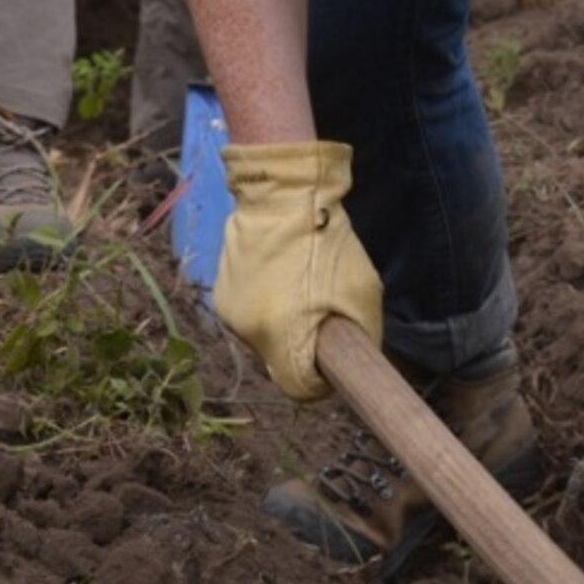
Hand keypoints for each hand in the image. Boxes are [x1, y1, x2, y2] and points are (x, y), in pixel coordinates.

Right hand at [213, 141, 383, 399]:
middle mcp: (245, 331)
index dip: (321, 381)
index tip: (334, 361)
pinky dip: (268, 301)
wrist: (282, 194)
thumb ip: (362, 336)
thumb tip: (357, 359)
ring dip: (283, 322)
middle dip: (302, 345)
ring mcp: (228, 310)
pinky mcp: (221, 290)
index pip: (299, 389)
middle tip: (323, 311)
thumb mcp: (362, 292)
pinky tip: (282, 271)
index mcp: (277, 336)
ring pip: (265, 336)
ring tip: (302, 284)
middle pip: (280, 361)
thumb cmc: (326, 243)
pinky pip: (252, 312)